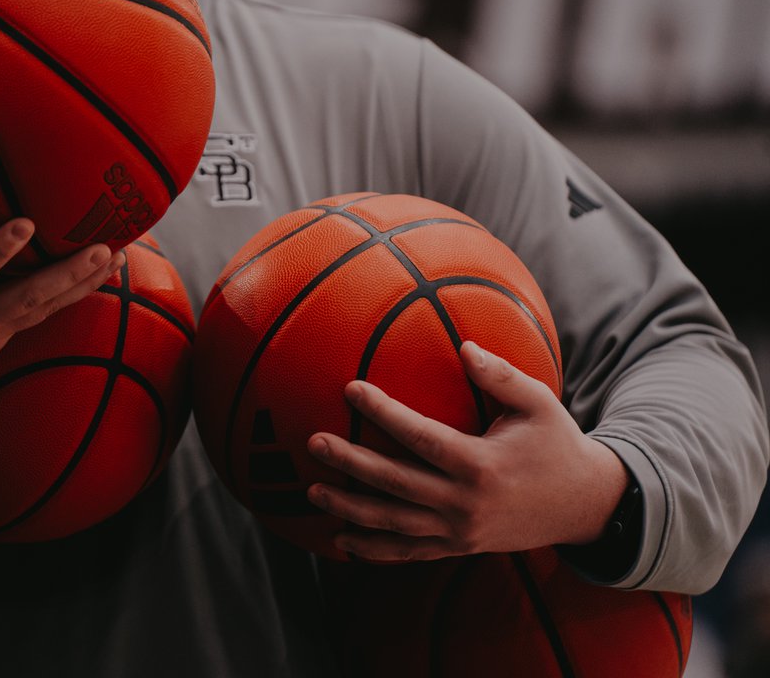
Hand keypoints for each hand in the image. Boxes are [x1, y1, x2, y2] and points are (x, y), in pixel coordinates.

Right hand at [0, 155, 123, 440]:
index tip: (26, 224)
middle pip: (27, 299)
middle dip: (67, 275)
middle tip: (104, 247)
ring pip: (44, 310)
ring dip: (82, 284)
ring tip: (119, 254)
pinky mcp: (0, 341)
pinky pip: (42, 316)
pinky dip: (72, 296)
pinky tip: (103, 273)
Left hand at [305, 341, 627, 561]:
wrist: (585, 507)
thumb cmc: (557, 445)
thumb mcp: (539, 404)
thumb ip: (500, 375)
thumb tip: (464, 345)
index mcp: (481, 465)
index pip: (421, 437)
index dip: (383, 413)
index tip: (351, 389)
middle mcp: (466, 503)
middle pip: (395, 484)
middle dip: (351, 463)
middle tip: (314, 443)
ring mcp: (460, 532)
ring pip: (394, 525)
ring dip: (350, 510)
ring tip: (313, 491)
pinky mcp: (458, 548)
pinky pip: (409, 553)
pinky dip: (374, 550)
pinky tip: (341, 540)